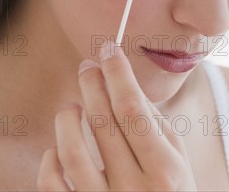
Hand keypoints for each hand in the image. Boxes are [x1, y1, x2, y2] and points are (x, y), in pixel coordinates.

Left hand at [37, 40, 197, 190]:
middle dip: (93, 84)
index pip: (133, 108)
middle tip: (89, 67)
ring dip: (68, 118)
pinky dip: (50, 159)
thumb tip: (123, 85)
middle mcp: (136, 189)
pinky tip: (59, 146)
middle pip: (103, 122)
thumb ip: (156, 126)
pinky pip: (52, 184)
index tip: (109, 50)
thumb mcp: (178, 161)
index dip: (118, 73)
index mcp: (166, 170)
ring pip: (71, 151)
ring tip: (72, 107)